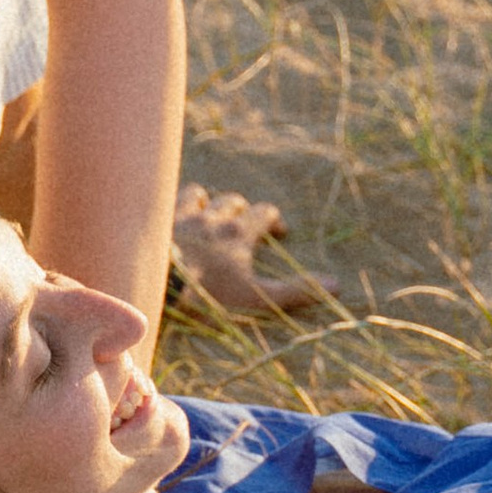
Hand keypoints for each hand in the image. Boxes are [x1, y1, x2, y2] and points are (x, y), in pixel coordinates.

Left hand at [169, 183, 329, 318]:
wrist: (154, 284)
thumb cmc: (208, 294)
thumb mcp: (256, 298)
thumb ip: (294, 291)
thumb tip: (338, 285)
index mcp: (238, 232)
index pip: (263, 213)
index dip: (274, 220)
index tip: (279, 232)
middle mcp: (211, 217)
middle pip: (230, 200)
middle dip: (240, 208)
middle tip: (242, 223)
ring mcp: (179, 216)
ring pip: (195, 194)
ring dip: (203, 200)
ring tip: (203, 213)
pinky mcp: (153, 223)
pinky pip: (162, 204)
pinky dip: (168, 209)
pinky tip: (165, 220)